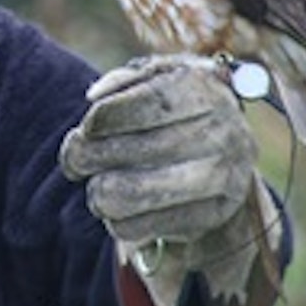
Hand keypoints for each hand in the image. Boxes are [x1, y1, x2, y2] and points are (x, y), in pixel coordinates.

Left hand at [59, 54, 256, 247]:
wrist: (230, 152)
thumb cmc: (178, 106)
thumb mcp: (159, 77)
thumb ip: (125, 79)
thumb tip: (95, 97)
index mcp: (204, 93)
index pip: (145, 105)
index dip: (102, 117)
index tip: (87, 126)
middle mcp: (219, 136)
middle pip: (126, 152)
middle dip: (84, 154)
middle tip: (76, 155)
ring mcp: (218, 181)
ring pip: (122, 196)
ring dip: (96, 189)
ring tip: (97, 181)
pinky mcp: (207, 218)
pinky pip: (132, 227)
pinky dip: (114, 218)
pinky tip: (122, 203)